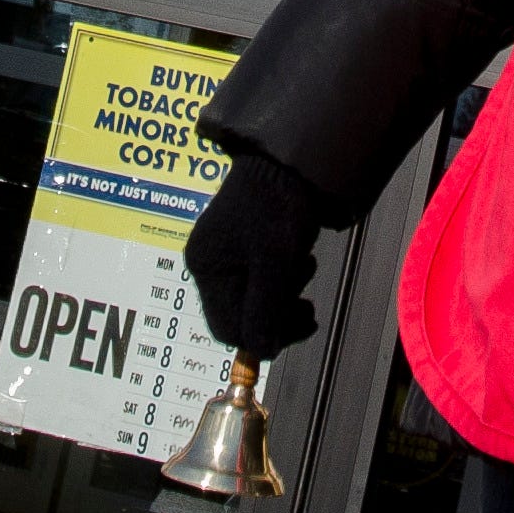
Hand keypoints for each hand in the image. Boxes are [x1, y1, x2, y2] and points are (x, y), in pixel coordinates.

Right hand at [183, 148, 336, 355]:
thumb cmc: (277, 208)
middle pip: (241, 314)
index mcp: (206, 268)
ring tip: (302, 266)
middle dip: (276, 315)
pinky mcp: (244, 243)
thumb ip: (265, 313)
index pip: (227, 328)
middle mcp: (209, 262)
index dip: (262, 337)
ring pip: (255, 298)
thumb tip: (260, 353)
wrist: (291, 160)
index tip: (298, 327)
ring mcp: (226, 251)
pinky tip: (299, 258)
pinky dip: (283, 277)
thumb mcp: (273, 267)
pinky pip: (262, 278)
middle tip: (307, 307)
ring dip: (284, 294)